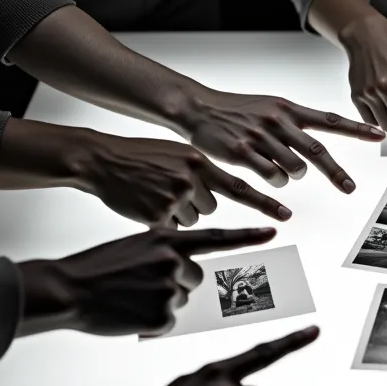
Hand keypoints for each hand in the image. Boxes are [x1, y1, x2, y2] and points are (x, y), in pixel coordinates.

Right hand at [17, 227, 276, 336]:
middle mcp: (175, 262)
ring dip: (163, 302)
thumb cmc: (97, 268)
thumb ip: (166, 250)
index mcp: (169, 241)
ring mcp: (170, 290)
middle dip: (177, 283)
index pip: (218, 237)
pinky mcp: (163, 317)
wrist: (66, 289)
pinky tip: (129, 313)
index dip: (248, 234)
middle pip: (197, 279)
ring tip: (130, 296)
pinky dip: (152, 322)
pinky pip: (169, 322)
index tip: (274, 229)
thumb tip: (191, 267)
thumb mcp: (135, 245)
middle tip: (141, 283)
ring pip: (182, 300)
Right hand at [77, 133, 290, 226]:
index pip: (240, 188)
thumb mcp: (176, 157)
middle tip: (170, 190)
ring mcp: (173, 199)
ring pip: (192, 220)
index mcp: (199, 162)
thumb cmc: (139, 159)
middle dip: (195, 204)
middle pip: (211, 208)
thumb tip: (217, 193)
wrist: (101, 161)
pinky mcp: (157, 216)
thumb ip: (200, 172)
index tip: (285, 217)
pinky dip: (162, 221)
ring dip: (178, 214)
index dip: (264, 205)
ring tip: (155, 195)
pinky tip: (147, 207)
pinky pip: (172, 229)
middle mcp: (190, 179)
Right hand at [184, 90, 384, 191]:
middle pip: (316, 152)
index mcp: (288, 109)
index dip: (356, 128)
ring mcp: (260, 137)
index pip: (329, 120)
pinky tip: (267, 177)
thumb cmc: (237, 110)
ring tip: (280, 172)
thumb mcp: (270, 106)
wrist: (199, 108)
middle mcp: (278, 122)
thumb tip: (316, 144)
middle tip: (350, 188)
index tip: (379, 135)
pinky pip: (269, 177)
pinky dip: (274, 183)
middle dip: (336, 172)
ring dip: (293, 178)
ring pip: (293, 170)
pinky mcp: (242, 152)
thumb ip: (294, 122)